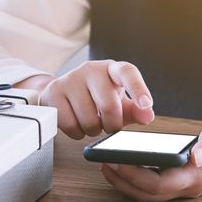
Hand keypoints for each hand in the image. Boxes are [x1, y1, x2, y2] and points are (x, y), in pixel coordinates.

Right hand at [17, 60, 154, 138]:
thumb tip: (148, 115)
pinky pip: (70, 124)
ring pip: (88, 119)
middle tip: (108, 125)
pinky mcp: (53, 92)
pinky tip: (77, 124)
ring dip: (93, 130)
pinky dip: (76, 133)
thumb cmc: (96, 97)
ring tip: (91, 122)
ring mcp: (70, 79)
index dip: (138, 89)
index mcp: (111, 69)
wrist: (62, 92)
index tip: (146, 104)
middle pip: (109, 105)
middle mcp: (91, 69)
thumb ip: (136, 110)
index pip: (128, 72)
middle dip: (112, 124)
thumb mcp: (119, 101)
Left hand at [101, 108, 201, 201]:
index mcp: (196, 176)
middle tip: (100, 161)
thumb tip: (197, 155)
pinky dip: (134, 179)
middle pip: (147, 193)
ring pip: (148, 194)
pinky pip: (152, 186)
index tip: (113, 160)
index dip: (133, 175)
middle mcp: (188, 186)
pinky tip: (122, 163)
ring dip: (124, 182)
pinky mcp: (180, 179)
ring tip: (105, 164)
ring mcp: (184, 185)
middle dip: (121, 180)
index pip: (157, 184)